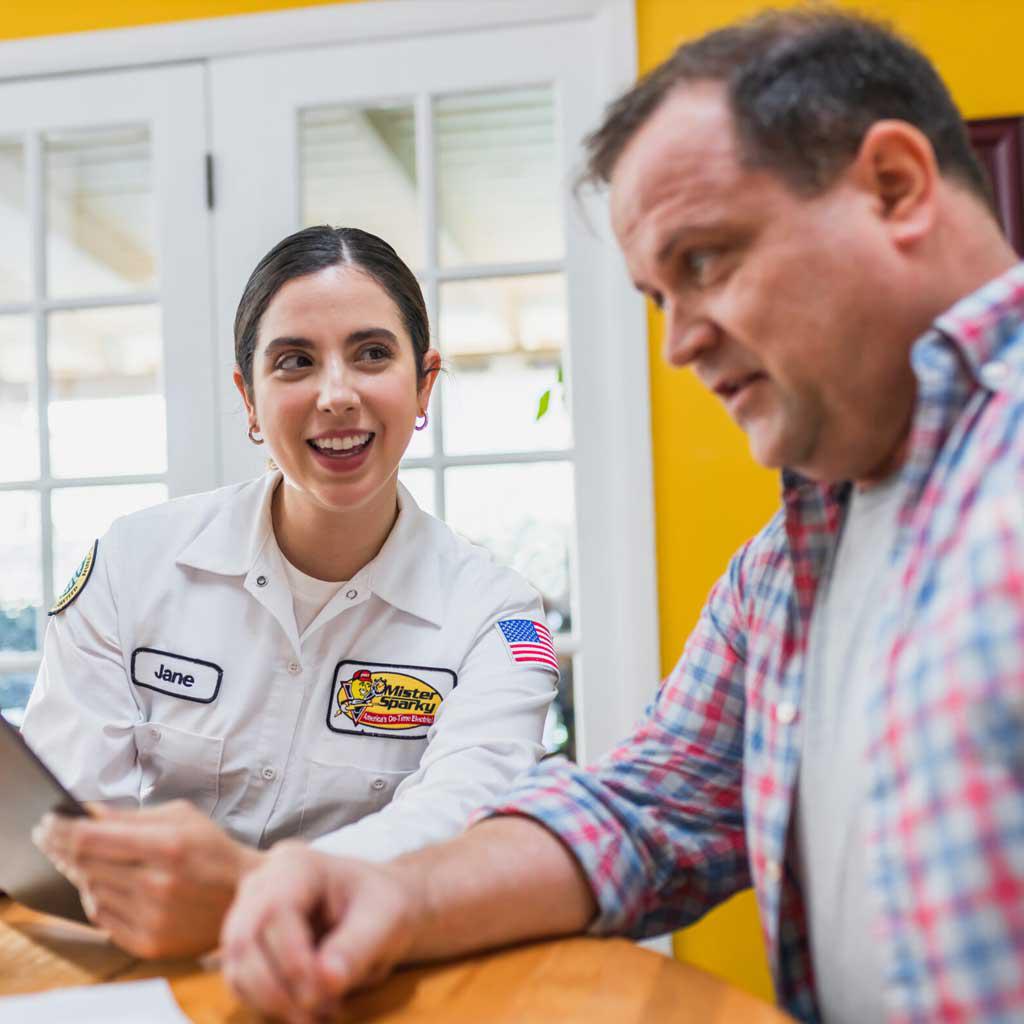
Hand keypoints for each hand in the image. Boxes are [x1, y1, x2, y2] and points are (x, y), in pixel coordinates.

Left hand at [32, 799, 262, 957]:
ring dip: (83, 874)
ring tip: (87, 861)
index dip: (62, 829)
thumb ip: (131, 815)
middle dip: (62, 848)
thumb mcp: (181, 816)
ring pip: (91, 892)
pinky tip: (106, 886)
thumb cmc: (212, 849)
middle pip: (85, 866)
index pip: (92, 839)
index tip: (47, 822)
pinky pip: (103, 919)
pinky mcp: (149, 942)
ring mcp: (152, 917)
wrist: (243, 895)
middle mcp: (157, 884)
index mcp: (167, 845)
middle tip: (51, 838)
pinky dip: (98, 900)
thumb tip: (87, 812)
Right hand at [221, 841, 424, 1023]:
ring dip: (272, 1003)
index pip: (275, 910)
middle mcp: (263, 883)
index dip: (292, 959)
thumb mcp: (387, 920)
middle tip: (319, 1016)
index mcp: (297, 864)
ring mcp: (248, 913)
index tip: (326, 995)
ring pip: (237, 966)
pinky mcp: (247, 944)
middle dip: (277, 989)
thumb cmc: (384, 905)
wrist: (380, 908)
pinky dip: (268, 1005)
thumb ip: (357, 947)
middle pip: (244, 940)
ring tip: (319, 1016)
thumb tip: (325, 982)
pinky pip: (241, 981)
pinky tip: (305, 1011)